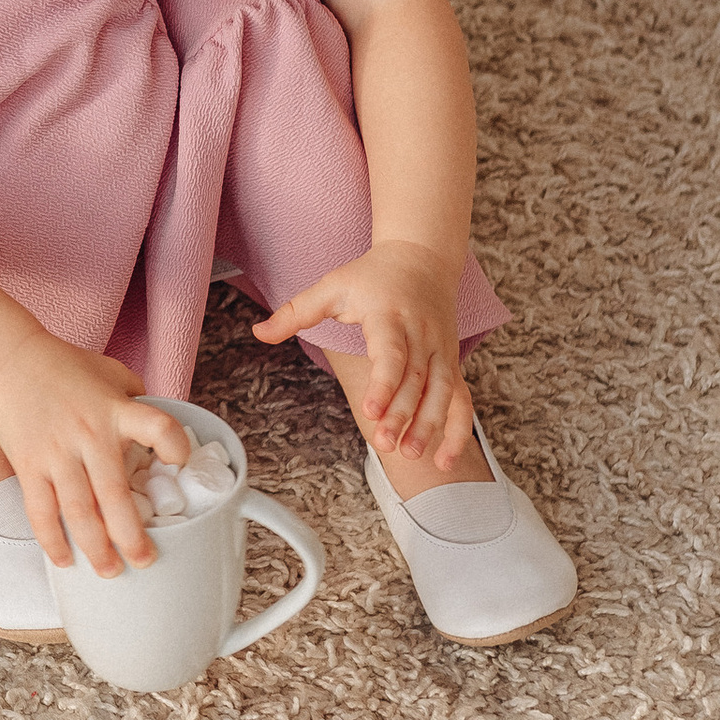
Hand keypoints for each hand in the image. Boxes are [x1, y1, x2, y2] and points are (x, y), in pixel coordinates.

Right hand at [0, 335, 190, 575]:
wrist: (9, 361)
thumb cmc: (66, 369)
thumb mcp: (113, 374)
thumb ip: (138, 402)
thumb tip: (161, 436)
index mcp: (116, 411)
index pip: (156, 427)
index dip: (173, 446)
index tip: (181, 463)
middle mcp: (89, 435)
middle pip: (113, 494)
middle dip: (130, 535)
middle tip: (144, 560)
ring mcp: (57, 453)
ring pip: (77, 511)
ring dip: (94, 547)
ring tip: (109, 571)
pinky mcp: (29, 466)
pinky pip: (40, 511)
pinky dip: (52, 540)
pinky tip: (64, 560)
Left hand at [254, 240, 474, 472]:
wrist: (422, 258)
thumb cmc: (370, 276)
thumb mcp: (331, 286)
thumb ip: (296, 312)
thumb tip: (257, 333)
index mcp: (390, 315)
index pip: (391, 353)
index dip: (384, 383)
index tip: (370, 412)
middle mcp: (422, 334)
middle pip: (417, 378)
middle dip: (403, 414)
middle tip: (385, 445)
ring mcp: (441, 349)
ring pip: (443, 391)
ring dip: (430, 425)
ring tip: (410, 455)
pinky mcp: (451, 362)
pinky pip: (461, 399)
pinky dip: (458, 430)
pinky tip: (444, 461)